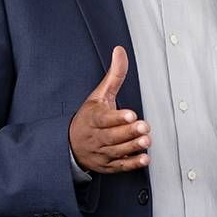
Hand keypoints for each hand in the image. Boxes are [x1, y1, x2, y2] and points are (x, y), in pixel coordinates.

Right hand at [69, 46, 150, 173]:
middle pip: (112, 135)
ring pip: (117, 151)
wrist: (70, 145)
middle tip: (144, 127)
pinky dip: (132, 164)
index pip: (103, 118)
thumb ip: (114, 75)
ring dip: (132, 147)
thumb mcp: (99, 95)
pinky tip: (144, 159)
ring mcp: (101, 152)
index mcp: (93, 118)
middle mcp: (96, 137)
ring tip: (146, 141)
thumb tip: (120, 51)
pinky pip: (119, 166)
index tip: (130, 114)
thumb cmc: (89, 117)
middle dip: (128, 132)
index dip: (116, 117)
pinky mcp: (107, 165)